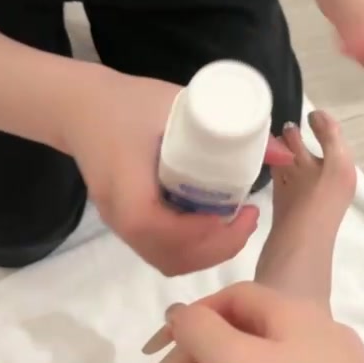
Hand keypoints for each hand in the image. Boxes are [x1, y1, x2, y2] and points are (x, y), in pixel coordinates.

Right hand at [58, 67, 290, 276]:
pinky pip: (159, 252)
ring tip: (235, 224)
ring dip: (206, 252)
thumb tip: (283, 153)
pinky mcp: (125, 224)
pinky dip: (191, 249)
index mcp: (127, 189)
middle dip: (216, 247)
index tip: (238, 212)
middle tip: (248, 219)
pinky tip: (212, 225)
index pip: (162, 230)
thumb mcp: (178, 105)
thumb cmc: (126, 102)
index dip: (202, 232)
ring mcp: (120, 225)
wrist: (80, 107)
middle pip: (169, 256)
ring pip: (166, 259)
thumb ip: (229, 127)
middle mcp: (120, 216)